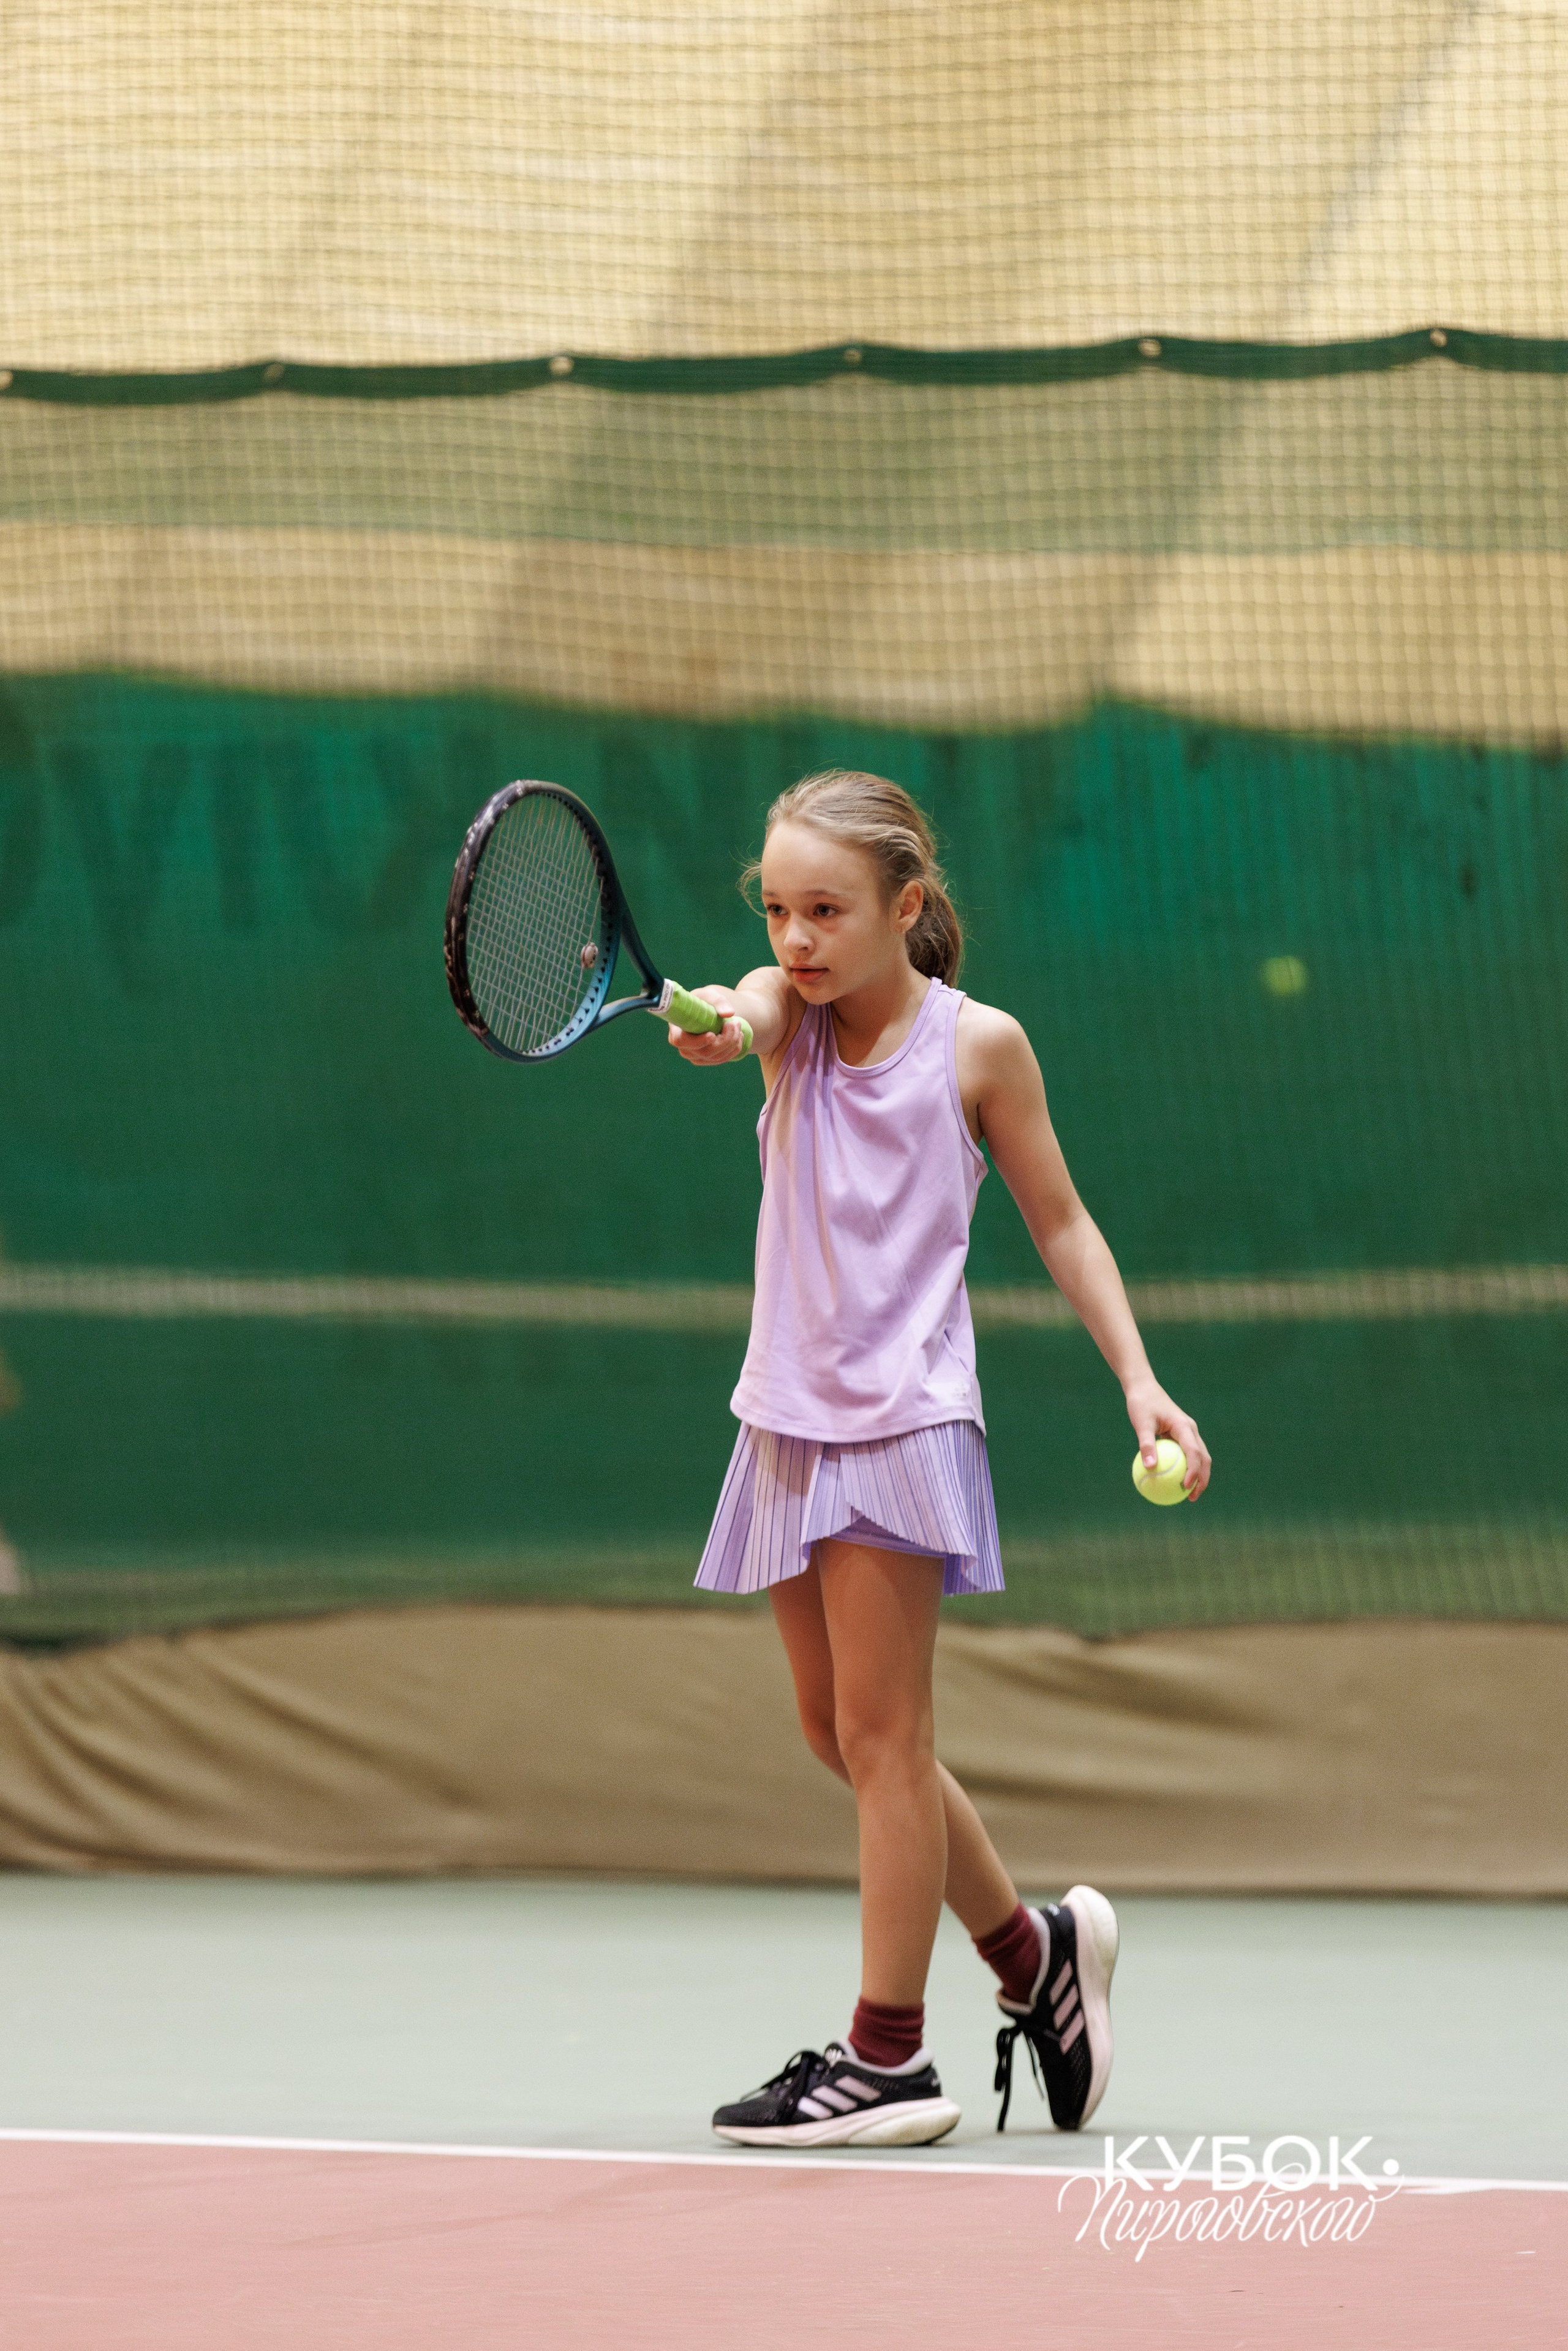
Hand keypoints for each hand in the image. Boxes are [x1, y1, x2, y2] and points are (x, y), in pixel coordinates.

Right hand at [668, 985, 746, 1064]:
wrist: (715, 1011)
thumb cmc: (707, 1001)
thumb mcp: (711, 995)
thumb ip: (719, 1001)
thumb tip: (728, 1013)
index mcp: (677, 1028)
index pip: (680, 1041)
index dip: (697, 1041)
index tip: (712, 1035)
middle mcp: (684, 1046)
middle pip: (703, 1052)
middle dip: (724, 1040)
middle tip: (734, 1023)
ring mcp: (695, 1055)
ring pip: (715, 1057)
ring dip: (731, 1042)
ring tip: (738, 1025)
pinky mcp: (707, 1059)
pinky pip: (721, 1059)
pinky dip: (734, 1048)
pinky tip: (739, 1035)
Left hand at [1125, 1378, 1211, 1497]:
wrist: (1143, 1388)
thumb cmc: (1141, 1404)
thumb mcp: (1141, 1423)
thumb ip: (1146, 1444)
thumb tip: (1149, 1468)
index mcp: (1184, 1426)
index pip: (1194, 1452)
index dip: (1194, 1471)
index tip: (1186, 1486)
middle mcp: (1190, 1430)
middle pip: (1204, 1457)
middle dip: (1202, 1479)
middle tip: (1192, 1498)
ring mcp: (1188, 1432)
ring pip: (1199, 1456)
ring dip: (1198, 1475)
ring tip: (1188, 1494)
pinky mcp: (1181, 1434)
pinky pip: (1187, 1454)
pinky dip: (1185, 1468)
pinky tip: (1173, 1480)